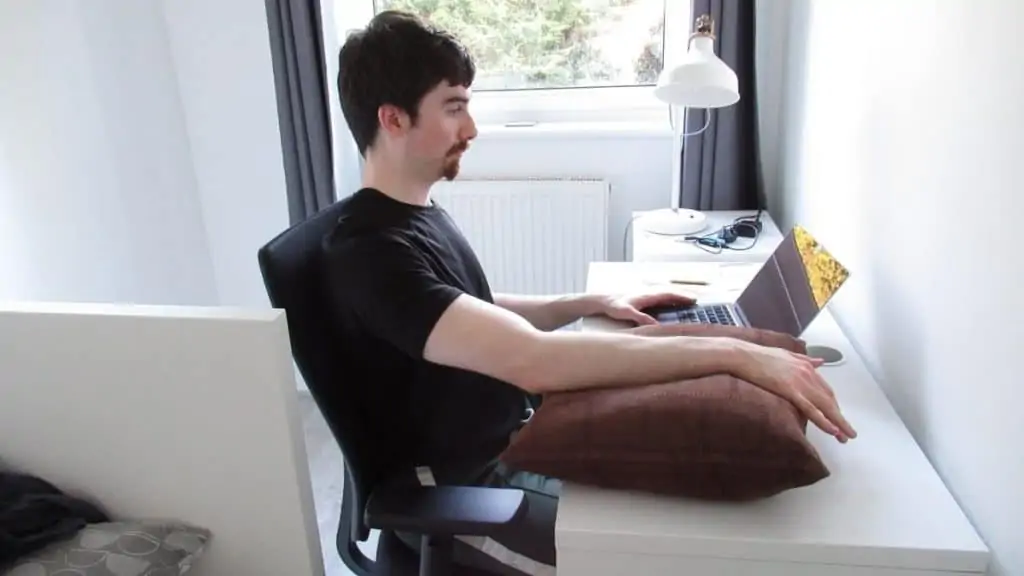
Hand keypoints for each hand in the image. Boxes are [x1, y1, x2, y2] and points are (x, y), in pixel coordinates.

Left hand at [600, 291, 695, 325]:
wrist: (603, 301)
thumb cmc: (613, 306)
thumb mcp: (627, 313)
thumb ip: (641, 318)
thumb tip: (656, 325)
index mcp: (647, 295)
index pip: (668, 294)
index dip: (681, 296)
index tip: (693, 300)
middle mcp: (648, 293)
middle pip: (669, 293)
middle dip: (682, 295)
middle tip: (695, 301)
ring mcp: (645, 295)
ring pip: (665, 295)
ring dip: (676, 297)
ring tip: (687, 302)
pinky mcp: (642, 299)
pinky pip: (659, 298)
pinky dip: (668, 300)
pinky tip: (670, 305)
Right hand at [731, 339, 856, 442]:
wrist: (743, 355)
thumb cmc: (759, 355)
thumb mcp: (787, 354)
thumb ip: (805, 359)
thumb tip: (820, 362)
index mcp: (807, 366)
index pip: (826, 390)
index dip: (834, 405)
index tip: (838, 417)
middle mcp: (808, 374)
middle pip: (830, 400)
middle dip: (840, 418)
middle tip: (848, 433)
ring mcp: (800, 383)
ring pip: (824, 406)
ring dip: (838, 423)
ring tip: (845, 437)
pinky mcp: (790, 390)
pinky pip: (811, 409)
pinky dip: (823, 420)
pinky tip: (832, 430)